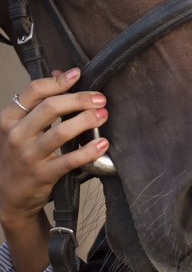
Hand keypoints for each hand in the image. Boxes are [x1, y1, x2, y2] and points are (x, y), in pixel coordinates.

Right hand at [0, 69, 109, 271]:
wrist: (9, 197)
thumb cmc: (18, 156)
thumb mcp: (20, 128)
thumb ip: (38, 103)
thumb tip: (61, 74)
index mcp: (10, 119)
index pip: (33, 91)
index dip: (58, 81)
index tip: (78, 74)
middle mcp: (17, 135)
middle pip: (50, 107)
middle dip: (79, 99)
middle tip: (100, 99)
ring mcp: (29, 156)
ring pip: (61, 132)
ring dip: (86, 120)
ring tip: (103, 115)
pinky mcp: (43, 174)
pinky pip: (69, 160)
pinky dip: (88, 151)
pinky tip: (102, 144)